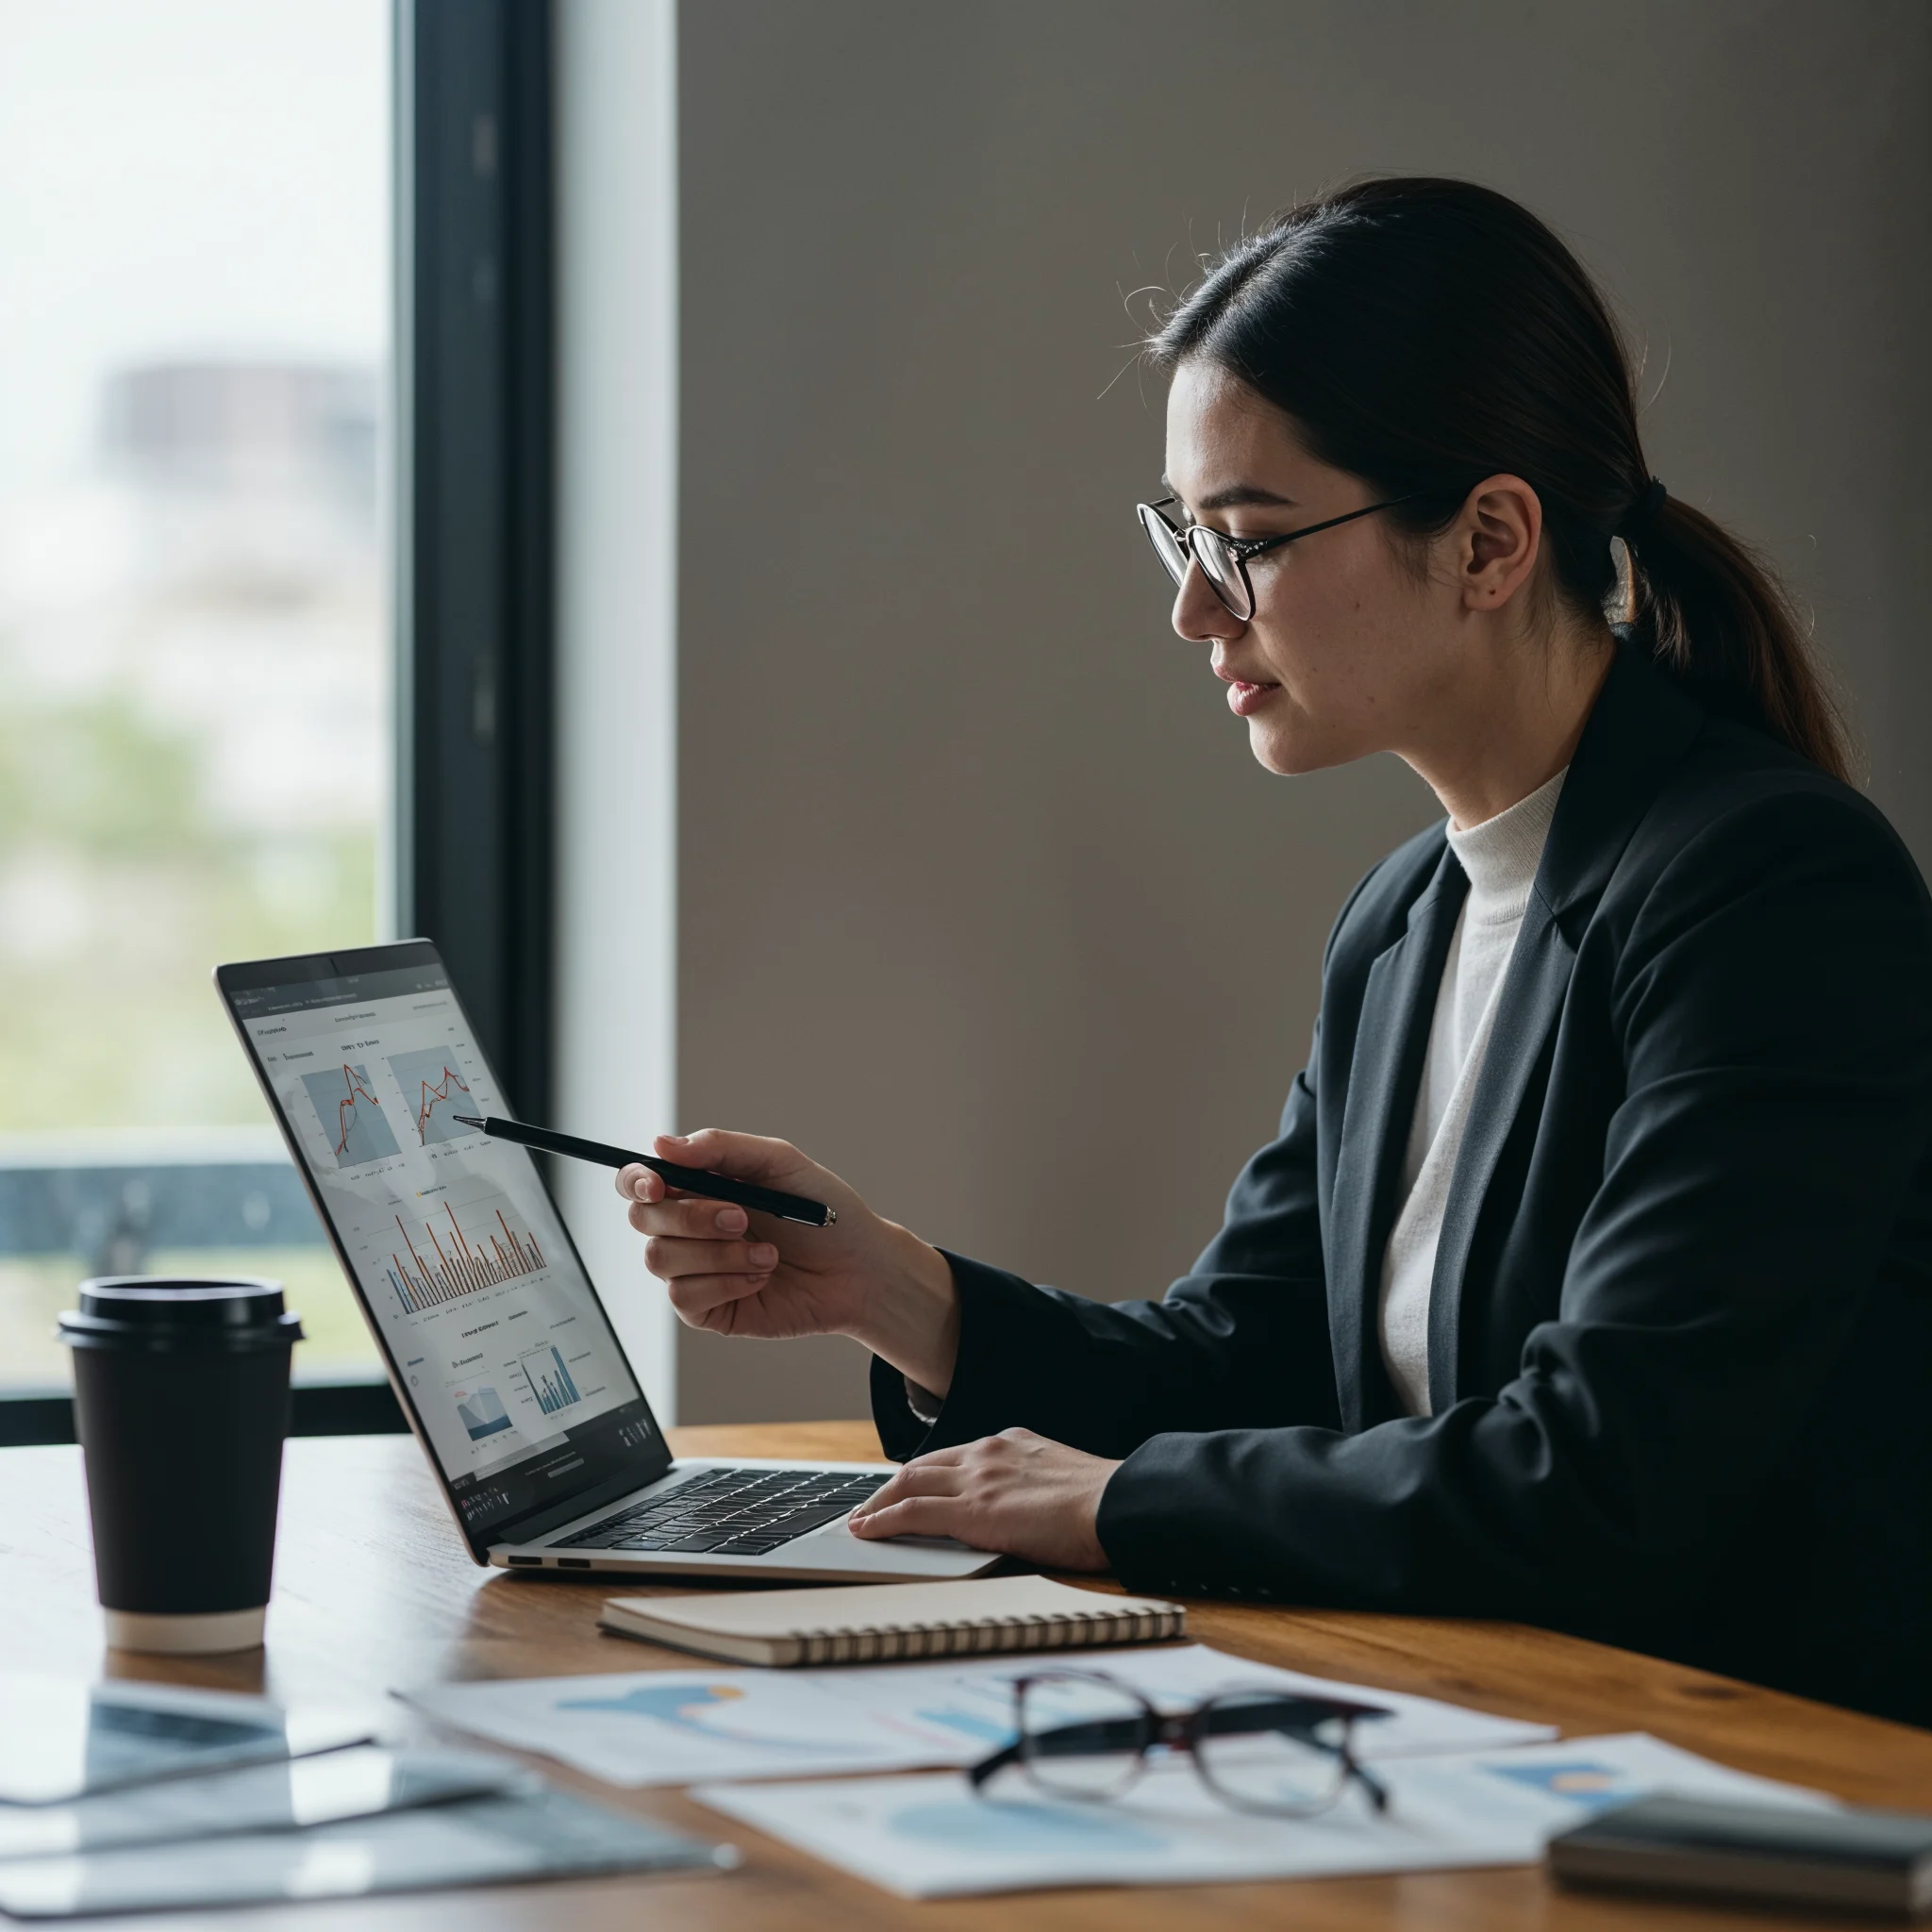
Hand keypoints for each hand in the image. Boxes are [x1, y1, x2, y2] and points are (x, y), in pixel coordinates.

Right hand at [617, 1129, 960, 1391]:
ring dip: (718, 1253)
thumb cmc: (826, 1212)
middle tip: (742, 1217)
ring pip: (660, 1259)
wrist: (860, 1270)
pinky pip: (685, 1297)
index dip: (635, 1180)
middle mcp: (688, 1227)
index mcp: (700, 1186)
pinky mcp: (707, 1309)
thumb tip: (662, 1144)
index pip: (638, 1181)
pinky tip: (760, 1276)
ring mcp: (695, 1270)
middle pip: (642, 1219)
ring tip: (767, 1253)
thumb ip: (721, 1148)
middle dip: (692, 1217)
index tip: (657, 1183)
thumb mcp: (780, 1163)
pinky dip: (727, 1283)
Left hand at [848, 1428, 1120, 1570]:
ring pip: (908, 1484)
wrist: (1118, 1505)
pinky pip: (912, 1513)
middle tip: (871, 1505)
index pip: (956, 1456)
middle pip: (922, 1465)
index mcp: (1012, 1443)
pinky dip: (883, 1520)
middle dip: (892, 1486)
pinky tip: (867, 1532)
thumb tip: (1027, 1509)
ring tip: (860, 1520)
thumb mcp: (1063, 1479)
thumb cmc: (1105, 1503)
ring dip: (878, 1503)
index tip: (912, 1486)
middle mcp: (988, 1453)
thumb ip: (1034, 1486)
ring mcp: (978, 1479)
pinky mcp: (972, 1511)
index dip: (927, 1473)